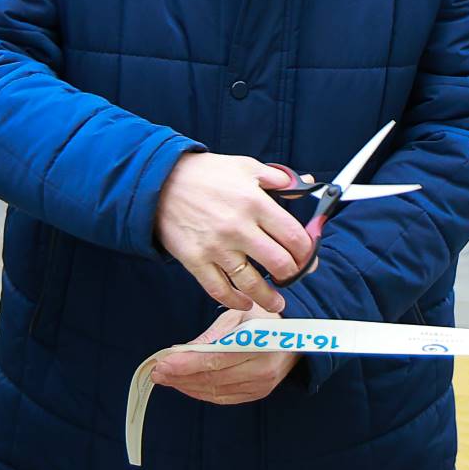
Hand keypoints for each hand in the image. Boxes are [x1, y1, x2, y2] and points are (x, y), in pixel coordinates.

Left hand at [148, 306, 300, 406]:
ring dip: (187, 386)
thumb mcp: (242, 315)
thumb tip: (185, 351)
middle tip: (157, 371)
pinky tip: (186, 385)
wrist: (299, 333)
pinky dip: (201, 392)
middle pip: (213, 378)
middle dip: (181, 376)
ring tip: (166, 378)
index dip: (186, 364)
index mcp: (260, 345)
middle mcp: (262, 370)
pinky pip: (224, 397)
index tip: (162, 362)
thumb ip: (215, 334)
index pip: (216, 360)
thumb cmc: (268, 318)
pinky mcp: (258, 393)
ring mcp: (261, 385)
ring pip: (215, 391)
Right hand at [154, 151, 316, 312]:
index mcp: (255, 202)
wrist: (160, 182)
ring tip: (278, 303)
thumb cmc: (206, 174)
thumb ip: (279, 178)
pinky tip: (245, 302)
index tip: (308, 256)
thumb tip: (306, 183)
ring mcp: (216, 247)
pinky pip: (219, 290)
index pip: (293, 235)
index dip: (307, 250)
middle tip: (295, 276)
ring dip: (269, 298)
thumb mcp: (246, 166)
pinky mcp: (196, 260)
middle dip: (293, 274)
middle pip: (279, 263)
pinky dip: (235, 301)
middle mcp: (238, 228)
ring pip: (251, 283)